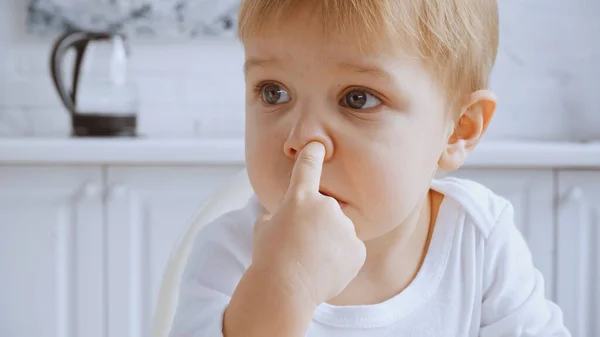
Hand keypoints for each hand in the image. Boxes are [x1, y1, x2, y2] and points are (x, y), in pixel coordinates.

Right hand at [251, 141, 366, 305]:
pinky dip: (340, 259)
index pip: (308, 167)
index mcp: (299, 197)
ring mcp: (345, 227)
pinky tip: (325, 270)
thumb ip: (277, 215)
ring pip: (340, 231)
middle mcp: (326, 206)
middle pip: (326, 210)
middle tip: (302, 246)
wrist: (285, 289)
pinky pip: (350, 250)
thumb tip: (279, 217)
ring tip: (312, 261)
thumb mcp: (263, 228)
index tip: (318, 145)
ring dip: (329, 242)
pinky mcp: (358, 248)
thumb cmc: (268, 258)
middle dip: (318, 223)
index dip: (313, 153)